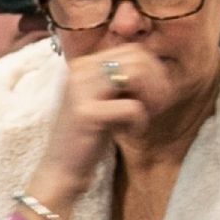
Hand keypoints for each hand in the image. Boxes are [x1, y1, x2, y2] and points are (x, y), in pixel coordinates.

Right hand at [31, 41, 155, 219]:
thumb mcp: (105, 98)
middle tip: (157, 107)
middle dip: (158, 82)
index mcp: (82, 65)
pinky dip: (140, 121)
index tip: (155, 95)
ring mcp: (80, 91)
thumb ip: (123, 77)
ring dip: (153, 97)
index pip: (133, 50)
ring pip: (137, 75)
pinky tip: (130, 132)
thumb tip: (158, 62)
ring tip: (147, 116)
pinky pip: (133, 107)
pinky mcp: (86, 113)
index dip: (154, 70)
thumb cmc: (89, 135)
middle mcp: (78, 71)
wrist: (61, 170)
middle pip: (139, 58)